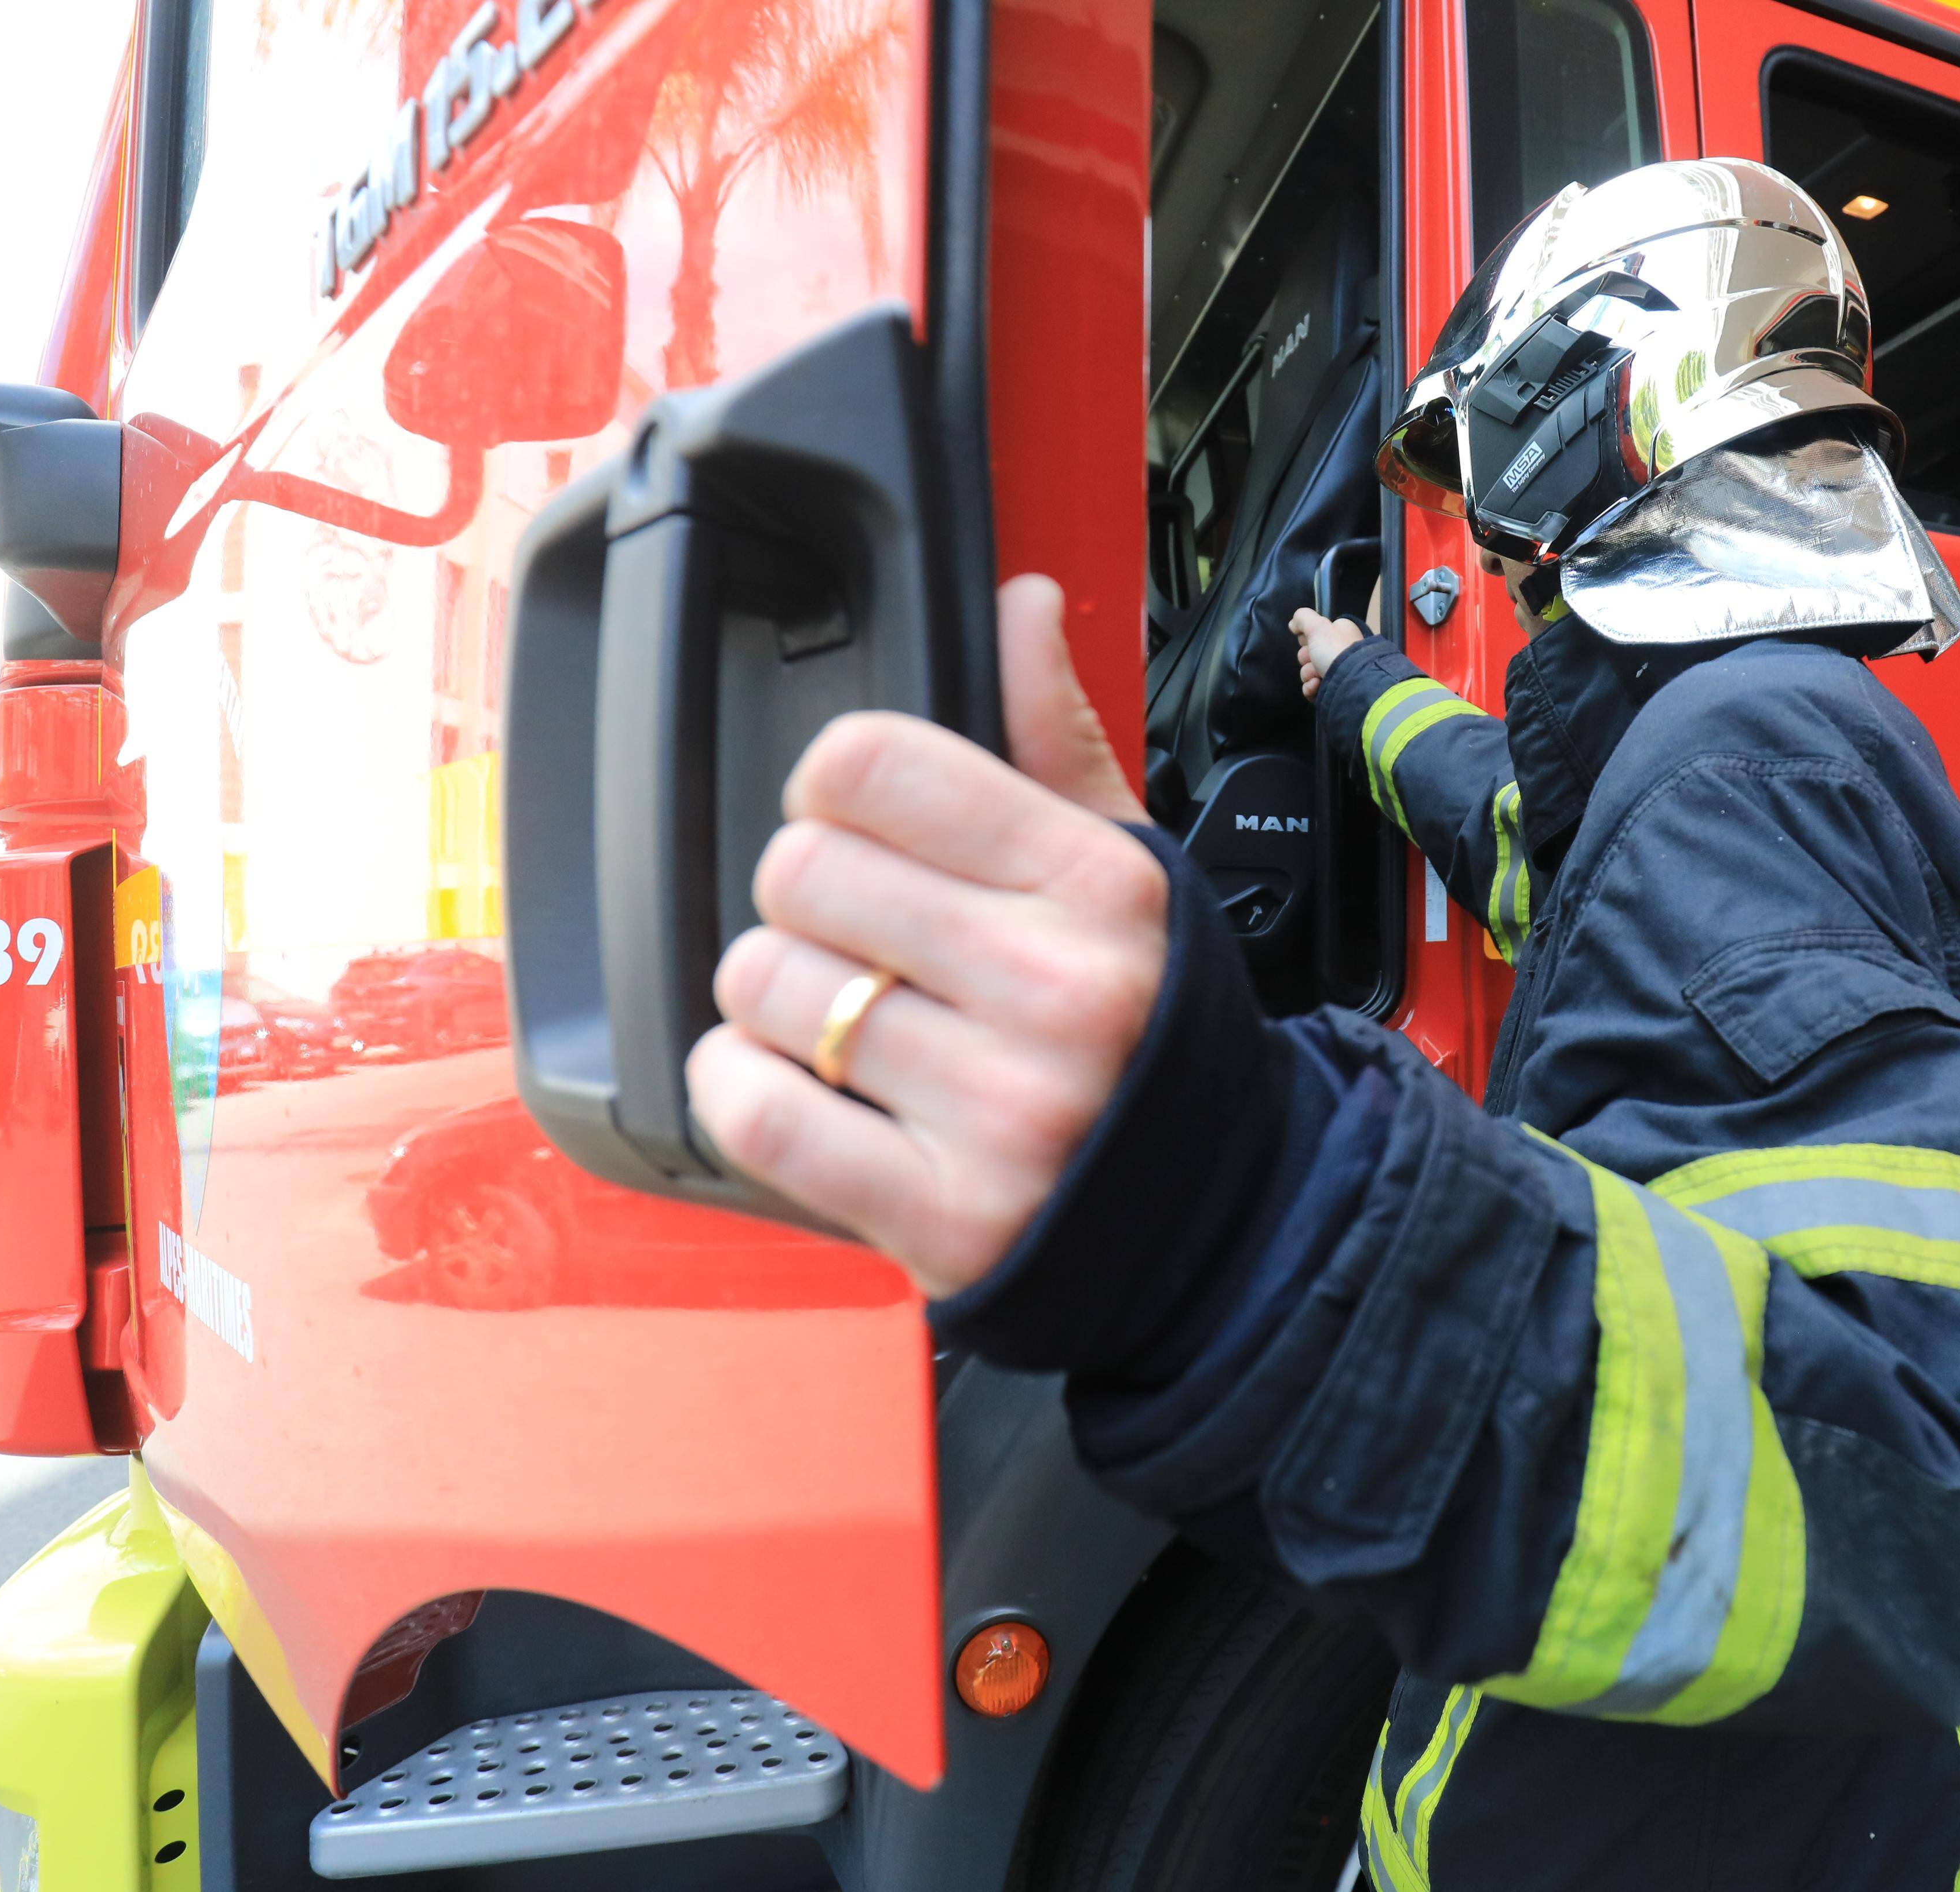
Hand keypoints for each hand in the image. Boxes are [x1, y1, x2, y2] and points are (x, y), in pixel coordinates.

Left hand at [687, 575, 1166, 1294]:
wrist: (1216, 1215)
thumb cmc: (1155, 1032)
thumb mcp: (1130, 868)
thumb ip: (1056, 739)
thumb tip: (1021, 607)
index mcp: (1098, 885)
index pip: (870, 765)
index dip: (837, 792)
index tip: (863, 834)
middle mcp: (1057, 992)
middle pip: (798, 872)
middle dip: (805, 905)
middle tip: (860, 943)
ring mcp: (1002, 1110)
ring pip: (765, 989)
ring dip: (777, 1005)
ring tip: (847, 1027)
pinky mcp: (944, 1215)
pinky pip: (757, 1112)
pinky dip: (743, 1091)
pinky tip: (801, 1088)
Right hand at [1291, 606, 1364, 701]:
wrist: (1350, 682)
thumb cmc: (1335, 650)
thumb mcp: (1318, 626)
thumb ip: (1303, 618)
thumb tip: (1293, 624)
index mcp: (1340, 633)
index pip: (1315, 632)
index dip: (1308, 636)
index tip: (1308, 639)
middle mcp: (1339, 651)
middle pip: (1308, 653)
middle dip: (1307, 657)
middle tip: (1315, 658)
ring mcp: (1336, 672)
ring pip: (1308, 671)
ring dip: (1309, 673)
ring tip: (1319, 674)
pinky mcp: (1331, 689)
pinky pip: (1311, 688)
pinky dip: (1311, 687)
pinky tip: (1318, 684)